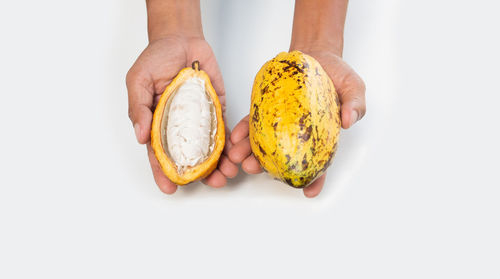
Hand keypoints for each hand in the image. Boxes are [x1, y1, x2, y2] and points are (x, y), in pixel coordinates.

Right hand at [126, 35, 237, 193]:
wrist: (181, 39)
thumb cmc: (156, 58)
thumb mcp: (138, 80)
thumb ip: (138, 107)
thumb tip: (140, 136)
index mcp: (157, 124)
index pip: (160, 154)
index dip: (164, 173)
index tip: (170, 188)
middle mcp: (180, 127)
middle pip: (190, 157)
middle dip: (201, 174)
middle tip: (213, 183)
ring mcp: (200, 119)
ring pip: (210, 148)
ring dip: (220, 163)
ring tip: (228, 174)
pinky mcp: (217, 109)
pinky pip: (224, 128)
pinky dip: (231, 143)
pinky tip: (236, 153)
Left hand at [228, 47, 365, 197]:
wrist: (317, 56)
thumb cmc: (337, 75)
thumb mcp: (354, 88)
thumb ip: (355, 103)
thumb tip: (349, 120)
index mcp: (321, 137)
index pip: (319, 164)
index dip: (315, 179)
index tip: (308, 192)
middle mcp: (298, 135)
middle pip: (283, 158)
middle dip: (267, 167)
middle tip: (254, 169)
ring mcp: (281, 123)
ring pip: (264, 144)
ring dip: (249, 153)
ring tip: (237, 157)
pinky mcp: (267, 109)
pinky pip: (253, 123)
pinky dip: (244, 130)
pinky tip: (236, 136)